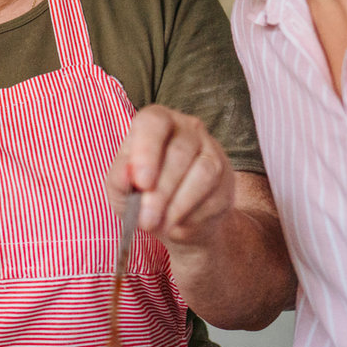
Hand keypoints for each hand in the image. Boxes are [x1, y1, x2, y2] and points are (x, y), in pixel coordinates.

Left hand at [107, 104, 237, 248]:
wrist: (175, 218)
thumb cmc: (141, 193)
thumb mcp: (121, 187)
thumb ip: (120, 179)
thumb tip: (127, 176)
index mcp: (157, 121)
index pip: (154, 122)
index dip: (147, 151)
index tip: (142, 183)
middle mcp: (188, 128)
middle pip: (179, 153)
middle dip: (161, 191)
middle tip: (147, 220)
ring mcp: (211, 150)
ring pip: (202, 174)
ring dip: (178, 205)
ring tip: (160, 225)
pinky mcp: (226, 176)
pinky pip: (214, 195)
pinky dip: (193, 215)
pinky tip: (178, 224)